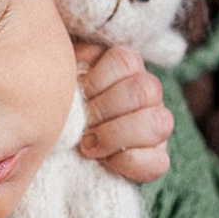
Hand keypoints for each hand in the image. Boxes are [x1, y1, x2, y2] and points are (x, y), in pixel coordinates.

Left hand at [71, 40, 173, 182]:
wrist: (60, 152)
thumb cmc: (60, 113)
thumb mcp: (61, 85)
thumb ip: (66, 69)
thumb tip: (59, 55)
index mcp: (125, 69)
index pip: (124, 61)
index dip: (96, 80)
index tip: (75, 95)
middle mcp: (147, 94)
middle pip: (145, 90)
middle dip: (104, 110)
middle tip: (81, 124)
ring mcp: (157, 126)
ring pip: (158, 123)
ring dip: (116, 135)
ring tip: (87, 145)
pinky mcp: (157, 159)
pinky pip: (159, 161)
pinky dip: (129, 162)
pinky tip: (106, 161)